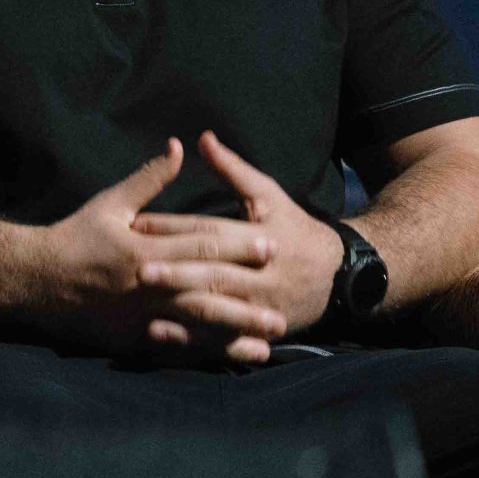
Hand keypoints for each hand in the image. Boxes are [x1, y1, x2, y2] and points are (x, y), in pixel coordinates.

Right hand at [29, 139, 287, 365]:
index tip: (272, 243)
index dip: (239, 244)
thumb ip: (149, 180)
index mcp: (143, 249)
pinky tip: (242, 355)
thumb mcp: (110, 203)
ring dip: (239, 327)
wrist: (38, 280)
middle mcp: (147, 285)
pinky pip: (183, 345)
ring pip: (200, 321)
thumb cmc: (75, 237)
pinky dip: (215, 350)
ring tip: (273, 331)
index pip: (200, 244)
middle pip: (207, 286)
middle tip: (285, 294)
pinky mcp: (137, 336)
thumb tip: (179, 148)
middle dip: (248, 289)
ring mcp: (143, 314)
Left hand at [131, 131, 344, 346]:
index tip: (137, 223)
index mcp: (263, 237)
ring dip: (181, 309)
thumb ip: (233, 170)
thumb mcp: (269, 196)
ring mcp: (263, 307)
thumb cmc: (295, 228)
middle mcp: (264, 274)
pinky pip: (222, 338)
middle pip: (215, 273)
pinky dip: (190, 339)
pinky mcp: (259, 331)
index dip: (175, 227)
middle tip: (138, 268)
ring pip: (218, 309)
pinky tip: (159, 333)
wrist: (341, 276)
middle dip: (177, 271)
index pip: (212, 231)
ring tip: (145, 304)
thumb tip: (202, 138)